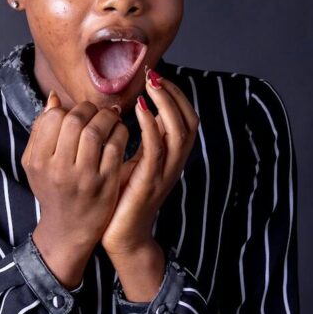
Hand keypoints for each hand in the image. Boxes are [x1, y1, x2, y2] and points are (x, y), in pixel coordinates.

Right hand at [22, 91, 128, 286]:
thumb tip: (54, 98)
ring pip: (96, 131)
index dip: (68, 109)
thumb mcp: (36, 164)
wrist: (68, 229)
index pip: (53, 118)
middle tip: (97, 112)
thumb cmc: (52, 190)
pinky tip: (120, 132)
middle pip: (75, 121)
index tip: (78, 113)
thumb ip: (41, 131)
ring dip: (107, 118)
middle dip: (89, 109)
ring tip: (111, 118)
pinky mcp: (106, 184)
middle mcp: (59, 169)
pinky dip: (121, 133)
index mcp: (39, 161)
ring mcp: (84, 177)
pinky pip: (115, 147)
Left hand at [101, 65, 199, 256]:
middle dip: (174, 95)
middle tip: (155, 74)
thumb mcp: (134, 163)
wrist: (122, 239)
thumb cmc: (123, 200)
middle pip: (189, 122)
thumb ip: (140, 140)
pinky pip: (156, 149)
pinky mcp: (149, 182)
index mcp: (171, 158)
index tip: (156, 76)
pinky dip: (150, 125)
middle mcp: (174, 164)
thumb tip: (136, 110)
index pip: (186, 119)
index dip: (176, 96)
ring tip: (151, 85)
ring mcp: (164, 174)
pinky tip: (138, 109)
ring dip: (166, 104)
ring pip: (178, 132)